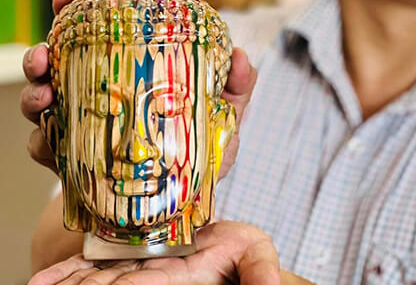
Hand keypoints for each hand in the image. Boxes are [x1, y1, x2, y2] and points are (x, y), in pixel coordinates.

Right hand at [21, 0, 257, 179]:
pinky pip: (46, 148)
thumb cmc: (198, 152)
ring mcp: (81, 127)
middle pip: (59, 64)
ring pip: (45, 102)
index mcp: (125, 74)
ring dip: (36, 93)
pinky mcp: (73, 163)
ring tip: (44, 93)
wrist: (174, 205)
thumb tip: (240, 56)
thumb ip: (234, 87)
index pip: (96, 37)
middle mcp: (96, 95)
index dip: (75, 14)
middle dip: (43, 52)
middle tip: (44, 51)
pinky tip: (49, 137)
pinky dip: (42, 141)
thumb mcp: (221, 117)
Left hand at [29, 221, 280, 284]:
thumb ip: (260, 268)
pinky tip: (44, 281)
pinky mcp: (124, 261)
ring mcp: (135, 271)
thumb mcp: (254, 251)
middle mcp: (152, 280)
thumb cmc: (235, 254)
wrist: (220, 245)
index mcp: (180, 280)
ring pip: (97, 279)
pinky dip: (68, 274)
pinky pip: (92, 267)